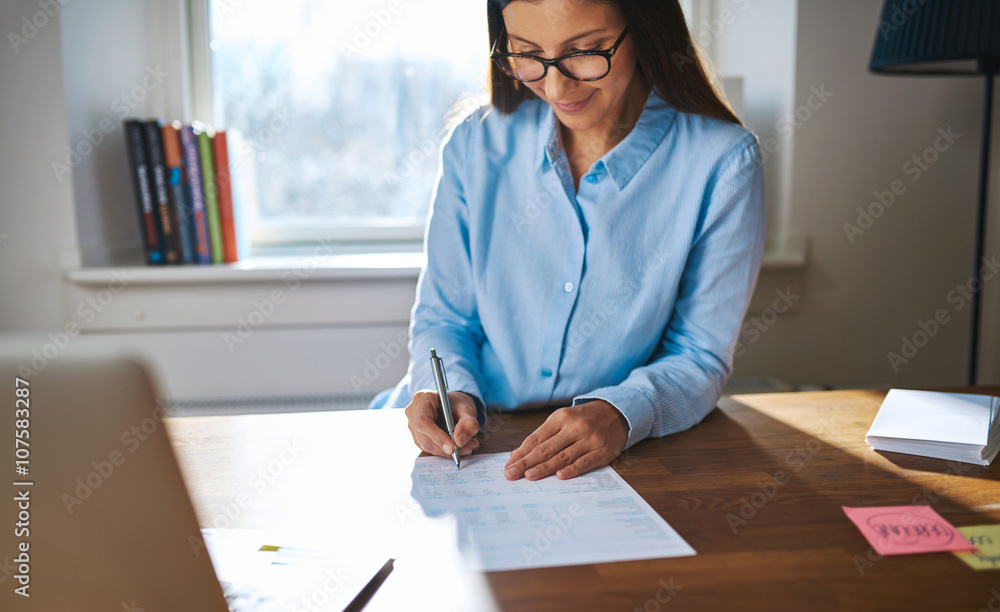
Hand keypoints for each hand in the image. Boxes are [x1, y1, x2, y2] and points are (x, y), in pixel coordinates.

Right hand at [404, 389, 479, 457]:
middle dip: (445, 447)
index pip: (423, 421)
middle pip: (424, 437)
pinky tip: (458, 447)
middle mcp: (413, 412)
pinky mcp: (417, 437)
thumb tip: (459, 442)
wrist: (453, 406)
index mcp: (423, 399)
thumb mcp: (467, 410)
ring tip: (466, 448)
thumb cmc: (458, 404)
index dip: (437, 436)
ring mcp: (413, 426)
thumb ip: (467, 424)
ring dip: (447, 451)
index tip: (452, 448)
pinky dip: (444, 451)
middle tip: (466, 449)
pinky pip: (429, 448)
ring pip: (427, 446)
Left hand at [504, 400, 627, 480]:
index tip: (508, 465)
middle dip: (526, 462)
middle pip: (546, 448)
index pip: (536, 438)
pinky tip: (560, 476)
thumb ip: (543, 436)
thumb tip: (518, 454)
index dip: (521, 453)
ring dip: (544, 467)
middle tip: (511, 474)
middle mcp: (574, 427)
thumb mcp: (563, 420)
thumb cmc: (584, 419)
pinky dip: (572, 469)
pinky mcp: (603, 451)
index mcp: (560, 418)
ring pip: (563, 456)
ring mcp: (589, 439)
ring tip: (529, 476)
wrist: (616, 411)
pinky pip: (585, 462)